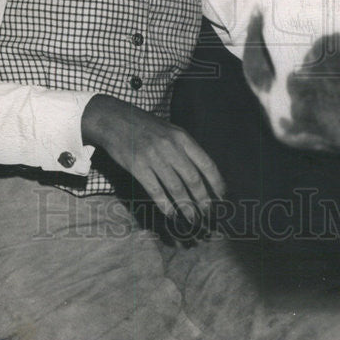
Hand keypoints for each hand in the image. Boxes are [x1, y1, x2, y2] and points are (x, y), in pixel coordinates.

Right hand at [81, 94, 224, 220]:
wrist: (116, 120)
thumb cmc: (146, 127)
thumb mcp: (171, 130)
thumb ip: (185, 149)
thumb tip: (202, 173)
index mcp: (182, 137)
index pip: (206, 163)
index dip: (216, 182)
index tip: (223, 196)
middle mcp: (171, 147)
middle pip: (192, 179)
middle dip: (202, 200)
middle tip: (207, 214)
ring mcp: (153, 157)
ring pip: (175, 188)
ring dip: (186, 207)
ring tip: (192, 219)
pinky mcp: (137, 166)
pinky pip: (155, 190)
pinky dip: (164, 205)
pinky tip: (171, 214)